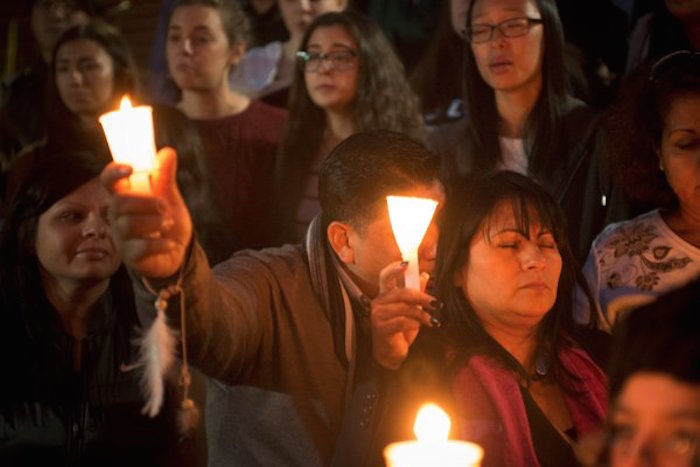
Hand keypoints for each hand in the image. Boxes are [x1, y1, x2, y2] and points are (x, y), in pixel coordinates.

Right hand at [101, 147, 192, 277]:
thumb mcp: (170, 197)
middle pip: (118, 203)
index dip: (114, 172)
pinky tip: (170, 243)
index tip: (130, 168)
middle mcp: (118, 217)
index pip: (108, 182)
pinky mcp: (131, 257)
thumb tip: (167, 151)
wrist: (178, 251)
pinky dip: (160, 244)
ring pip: (127, 225)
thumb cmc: (167, 221)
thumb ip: (165, 176)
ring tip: (169, 223)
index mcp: (125, 198)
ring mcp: (122, 238)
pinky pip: (140, 248)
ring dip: (154, 222)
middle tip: (165, 206)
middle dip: (145, 202)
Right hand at [371, 261, 439, 369]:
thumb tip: (424, 275)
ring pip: (405, 308)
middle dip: (421, 296)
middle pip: (401, 292)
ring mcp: (378, 315)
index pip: (385, 276)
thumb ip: (416, 293)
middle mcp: (378, 303)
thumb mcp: (411, 311)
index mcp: (384, 295)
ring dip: (421, 314)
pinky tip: (419, 328)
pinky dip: (415, 324)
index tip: (407, 263)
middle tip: (435, 303)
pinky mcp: (381, 328)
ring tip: (431, 320)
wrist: (391, 354)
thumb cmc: (400, 331)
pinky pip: (403, 321)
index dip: (394, 268)